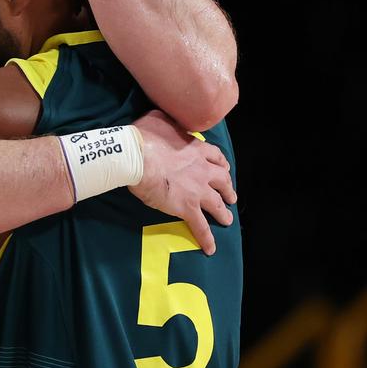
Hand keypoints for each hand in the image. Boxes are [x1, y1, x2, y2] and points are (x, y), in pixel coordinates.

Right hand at [129, 110, 236, 255]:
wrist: (136, 156)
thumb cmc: (143, 136)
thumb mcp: (158, 119)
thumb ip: (168, 122)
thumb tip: (165, 119)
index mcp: (196, 149)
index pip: (216, 157)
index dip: (221, 164)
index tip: (223, 168)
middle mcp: (203, 170)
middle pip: (222, 180)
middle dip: (227, 188)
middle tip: (230, 195)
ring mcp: (197, 190)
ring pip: (217, 204)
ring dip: (223, 212)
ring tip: (226, 219)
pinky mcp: (188, 208)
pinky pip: (201, 226)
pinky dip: (207, 238)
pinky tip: (210, 249)